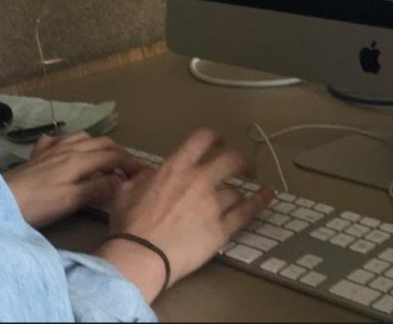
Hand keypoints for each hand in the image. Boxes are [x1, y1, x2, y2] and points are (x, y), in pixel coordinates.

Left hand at [4, 132, 147, 229]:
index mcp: (79, 159)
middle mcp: (68, 147)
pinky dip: (72, 143)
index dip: (130, 163)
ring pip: (82, 137)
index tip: (142, 174)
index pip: (112, 155)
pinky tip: (69, 153)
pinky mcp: (38, 154)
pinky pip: (59, 140)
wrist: (2, 200)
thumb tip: (120, 181)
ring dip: (98, 146)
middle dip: (118, 153)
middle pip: (101, 142)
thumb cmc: (38, 204)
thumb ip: (97, 189)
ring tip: (104, 160)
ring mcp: (51, 148)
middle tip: (128, 169)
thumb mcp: (71, 201)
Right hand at [96, 128, 272, 303]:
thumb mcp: (126, 191)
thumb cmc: (131, 225)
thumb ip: (142, 178)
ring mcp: (213, 204)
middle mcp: (199, 180)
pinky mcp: (222, 228)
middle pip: (231, 160)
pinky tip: (267, 196)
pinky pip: (247, 211)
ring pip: (236, 189)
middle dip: (240, 160)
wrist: (141, 255)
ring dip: (240, 190)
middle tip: (242, 166)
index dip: (214, 137)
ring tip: (244, 192)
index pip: (202, 139)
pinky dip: (259, 202)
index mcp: (176, 168)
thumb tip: (148, 176)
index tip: (219, 141)